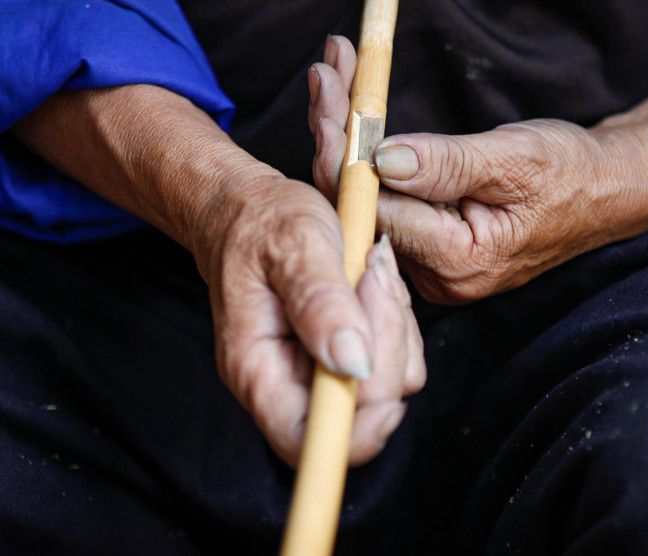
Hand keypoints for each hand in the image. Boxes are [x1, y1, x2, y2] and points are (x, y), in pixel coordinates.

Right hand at [14, 84, 424, 466]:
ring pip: (391, 379)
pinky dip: (397, 315)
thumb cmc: (260, 222)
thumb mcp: (292, 244)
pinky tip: (372, 280)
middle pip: (361, 411)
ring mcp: (322, 367)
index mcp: (258, 370)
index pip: (304, 441)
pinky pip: (397, 352)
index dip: (355, 433)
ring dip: (394, 322)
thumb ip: (320, 302)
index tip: (388, 390)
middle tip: (372, 275)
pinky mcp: (349, 350)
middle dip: (385, 344)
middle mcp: (289, 381)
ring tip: (366, 269)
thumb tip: (351, 362)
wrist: (250, 206)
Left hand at [310, 17, 647, 303]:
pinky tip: (355, 114)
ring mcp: (430, 267)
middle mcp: (435, 277)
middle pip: (359, 204)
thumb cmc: (572, 173)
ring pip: (366, 200)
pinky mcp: (431, 249)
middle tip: (325, 74)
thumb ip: (446, 164)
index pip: (373, 207)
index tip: (329, 90)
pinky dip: (367, 154)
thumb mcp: (514, 159)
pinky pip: (385, 200)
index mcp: (455, 261)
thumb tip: (381, 159)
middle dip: (335, 135)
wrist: (608, 190)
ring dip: (346, 139)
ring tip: (335, 77)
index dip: (342, 150)